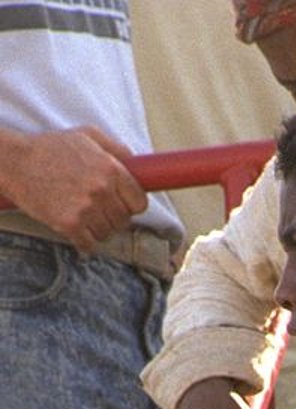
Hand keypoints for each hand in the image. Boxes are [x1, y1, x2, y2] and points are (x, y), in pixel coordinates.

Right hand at [2, 127, 145, 252]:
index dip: (130, 204)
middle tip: (96, 208)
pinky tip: (76, 230)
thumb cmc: (50, 148)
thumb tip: (138, 166)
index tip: (120, 204)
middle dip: (112, 217)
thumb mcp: (87, 136)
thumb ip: (116, 149)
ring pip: (107, 234)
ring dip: (97, 229)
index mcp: (110, 169)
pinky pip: (89, 245)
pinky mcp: (70, 225)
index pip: (139, 203)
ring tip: (82, 214)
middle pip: (123, 221)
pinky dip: (84, 242)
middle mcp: (101, 190)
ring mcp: (86, 209)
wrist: (16, 162)